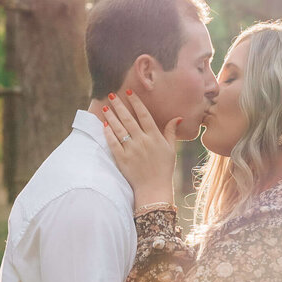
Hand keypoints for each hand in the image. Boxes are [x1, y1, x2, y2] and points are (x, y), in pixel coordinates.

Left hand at [103, 91, 178, 209]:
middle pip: (128, 119)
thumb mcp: (171, 149)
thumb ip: (171, 132)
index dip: (136, 102)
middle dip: (119, 105)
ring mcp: (131, 150)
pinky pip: (113, 143)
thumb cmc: (164, 169)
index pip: (144, 115)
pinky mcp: (122, 159)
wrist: (154, 189)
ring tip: (105, 107)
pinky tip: (104, 125)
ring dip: (111, 117)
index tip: (129, 92)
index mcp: (155, 137)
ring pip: (119, 129)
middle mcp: (142, 141)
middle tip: (111, 95)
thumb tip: (177, 117)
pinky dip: (108, 133)